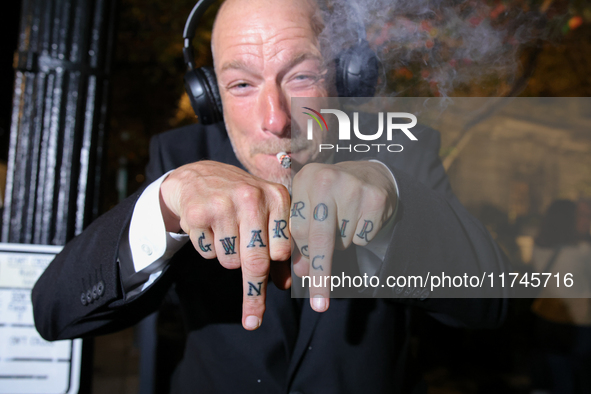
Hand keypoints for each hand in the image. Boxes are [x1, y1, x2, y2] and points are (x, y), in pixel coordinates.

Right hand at [159, 161, 291, 329]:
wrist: (200, 176)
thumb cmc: (242, 202)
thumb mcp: (267, 216)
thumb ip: (279, 248)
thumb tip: (285, 285)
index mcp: (276, 196)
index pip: (282, 249)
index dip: (278, 271)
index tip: (281, 294)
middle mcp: (251, 197)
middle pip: (256, 260)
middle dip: (254, 293)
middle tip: (253, 320)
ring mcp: (223, 204)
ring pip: (230, 261)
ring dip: (229, 259)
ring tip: (226, 234)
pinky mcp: (198, 213)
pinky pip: (209, 254)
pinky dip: (209, 249)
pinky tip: (209, 228)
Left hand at [289, 161, 396, 311]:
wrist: (369, 175)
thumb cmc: (331, 197)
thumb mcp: (311, 208)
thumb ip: (302, 238)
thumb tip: (303, 273)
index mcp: (305, 179)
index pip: (299, 230)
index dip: (303, 255)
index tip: (304, 279)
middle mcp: (327, 179)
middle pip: (321, 239)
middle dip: (321, 274)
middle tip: (319, 304)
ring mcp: (353, 187)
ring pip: (343, 241)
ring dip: (343, 243)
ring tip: (345, 221)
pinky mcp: (375, 199)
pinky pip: (362, 238)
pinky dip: (360, 237)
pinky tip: (361, 218)